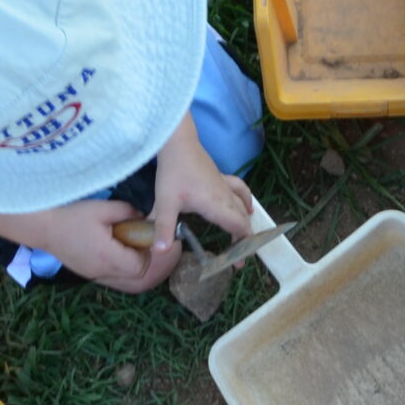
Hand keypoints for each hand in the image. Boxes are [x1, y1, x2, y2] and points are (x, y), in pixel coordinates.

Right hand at [34, 198, 177, 293]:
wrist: (42, 227)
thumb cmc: (71, 216)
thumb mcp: (101, 208)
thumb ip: (126, 211)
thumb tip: (142, 216)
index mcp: (107, 256)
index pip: (139, 265)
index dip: (146, 252)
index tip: (141, 236)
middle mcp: (102, 271)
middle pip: (135, 276)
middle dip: (141, 259)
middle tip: (136, 240)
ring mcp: (94, 275)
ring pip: (124, 278)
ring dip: (130, 264)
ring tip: (125, 245)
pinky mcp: (88, 274)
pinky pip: (111, 275)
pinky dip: (118, 266)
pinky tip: (112, 249)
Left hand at [149, 121, 254, 249]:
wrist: (178, 142)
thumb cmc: (173, 172)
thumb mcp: (165, 202)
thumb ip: (163, 228)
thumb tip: (159, 253)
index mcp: (217, 206)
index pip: (239, 228)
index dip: (243, 246)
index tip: (239, 262)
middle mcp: (226, 197)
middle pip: (244, 221)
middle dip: (244, 240)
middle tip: (238, 257)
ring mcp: (225, 186)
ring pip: (244, 207)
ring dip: (245, 222)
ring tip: (243, 235)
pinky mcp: (222, 178)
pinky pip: (240, 192)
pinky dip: (246, 201)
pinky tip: (246, 206)